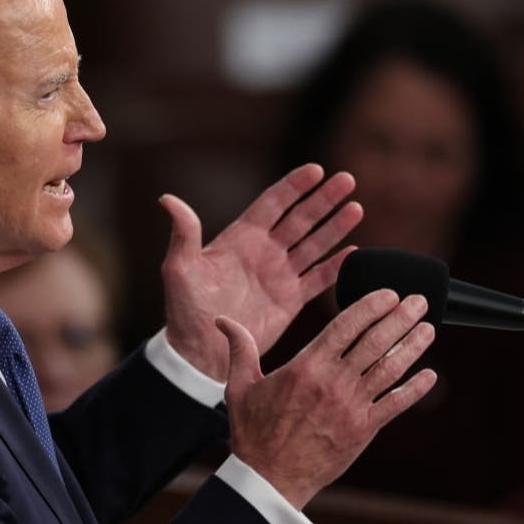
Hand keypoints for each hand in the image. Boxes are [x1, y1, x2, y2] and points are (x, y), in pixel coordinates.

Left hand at [160, 163, 361, 380]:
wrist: (201, 353)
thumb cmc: (185, 309)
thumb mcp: (180, 268)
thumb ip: (183, 234)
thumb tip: (167, 199)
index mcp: (240, 238)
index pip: (272, 204)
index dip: (294, 186)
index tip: (316, 170)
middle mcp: (263, 252)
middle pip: (300, 218)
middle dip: (323, 199)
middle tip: (347, 180)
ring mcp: (278, 275)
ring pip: (314, 243)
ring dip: (335, 226)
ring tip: (356, 208)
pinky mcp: (290, 300)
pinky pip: (318, 278)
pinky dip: (336, 266)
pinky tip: (354, 251)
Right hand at [216, 290, 436, 509]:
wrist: (269, 478)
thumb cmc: (253, 431)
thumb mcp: (239, 385)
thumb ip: (240, 348)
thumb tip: (222, 320)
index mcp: (306, 366)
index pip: (345, 326)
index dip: (370, 306)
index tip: (389, 294)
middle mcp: (333, 382)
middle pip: (375, 342)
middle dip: (400, 318)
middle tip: (419, 301)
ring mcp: (352, 406)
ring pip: (389, 369)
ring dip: (412, 346)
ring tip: (429, 328)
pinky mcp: (363, 430)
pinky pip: (395, 404)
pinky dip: (415, 389)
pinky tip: (430, 375)